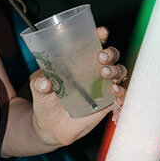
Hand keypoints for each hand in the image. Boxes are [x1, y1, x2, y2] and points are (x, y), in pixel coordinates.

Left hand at [29, 31, 125, 146]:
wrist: (50, 128)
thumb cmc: (45, 101)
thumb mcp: (38, 89)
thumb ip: (39, 84)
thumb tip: (45, 82)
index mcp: (78, 61)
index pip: (93, 43)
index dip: (100, 35)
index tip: (101, 32)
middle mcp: (93, 71)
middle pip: (111, 56)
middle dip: (110, 53)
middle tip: (101, 57)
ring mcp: (102, 86)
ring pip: (119, 72)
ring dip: (116, 70)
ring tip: (105, 74)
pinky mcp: (106, 103)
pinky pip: (121, 96)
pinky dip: (122, 92)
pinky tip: (115, 91)